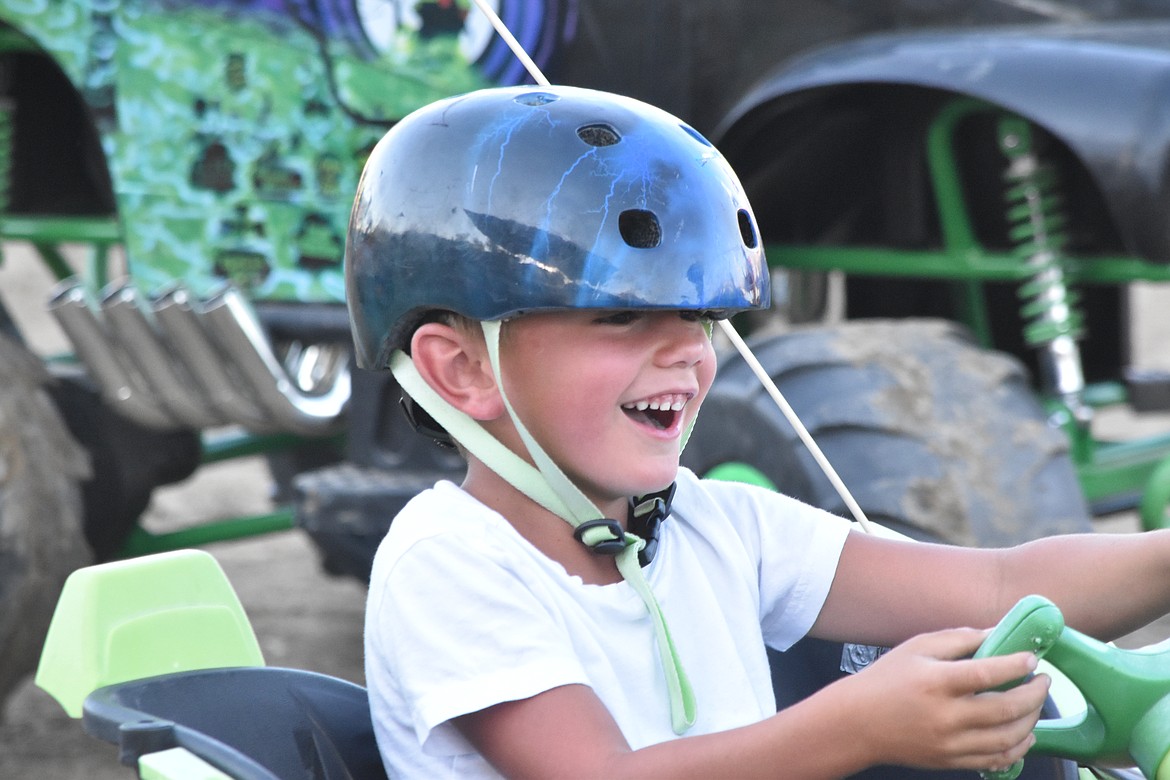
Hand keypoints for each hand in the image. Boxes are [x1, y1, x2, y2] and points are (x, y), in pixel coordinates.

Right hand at [842, 627, 1050, 770]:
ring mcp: (950, 743)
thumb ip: (958, 639)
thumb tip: (997, 634)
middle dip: (1034, 694)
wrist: (858, 722)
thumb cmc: (886, 679)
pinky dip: (1018, 748)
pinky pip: (996, 760)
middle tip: (1043, 681)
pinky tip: (1024, 733)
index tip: (1031, 658)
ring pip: (1008, 738)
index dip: (1016, 665)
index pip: (987, 673)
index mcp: (936, 682)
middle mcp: (946, 716)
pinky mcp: (951, 761)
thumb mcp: (916, 648)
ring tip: (1035, 705)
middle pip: (1006, 709)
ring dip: (1032, 720)